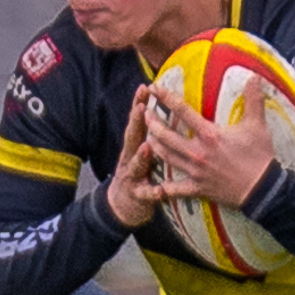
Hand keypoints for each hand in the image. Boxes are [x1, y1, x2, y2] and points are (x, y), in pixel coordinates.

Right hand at [106, 86, 164, 229]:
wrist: (122, 206)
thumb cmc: (140, 173)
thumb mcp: (144, 151)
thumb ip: (155, 134)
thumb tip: (172, 111)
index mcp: (135, 145)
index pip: (138, 121)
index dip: (139, 104)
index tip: (145, 87)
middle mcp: (130, 158)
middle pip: (132, 137)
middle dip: (136, 121)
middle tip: (141, 107)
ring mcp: (132, 176)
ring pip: (136, 164)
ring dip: (141, 156)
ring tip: (147, 146)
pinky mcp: (138, 196)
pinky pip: (146, 194)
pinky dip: (153, 192)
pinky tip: (160, 190)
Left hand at [144, 74, 274, 207]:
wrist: (263, 189)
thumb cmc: (260, 156)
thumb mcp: (257, 125)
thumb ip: (254, 99)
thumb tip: (255, 76)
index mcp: (210, 134)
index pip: (183, 111)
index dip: (166, 98)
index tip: (154, 88)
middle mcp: (198, 152)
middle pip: (166, 135)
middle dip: (152, 123)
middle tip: (144, 113)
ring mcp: (196, 171)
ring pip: (166, 157)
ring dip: (154, 146)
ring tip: (146, 137)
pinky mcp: (198, 188)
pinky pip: (176, 189)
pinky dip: (163, 188)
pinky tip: (152, 186)